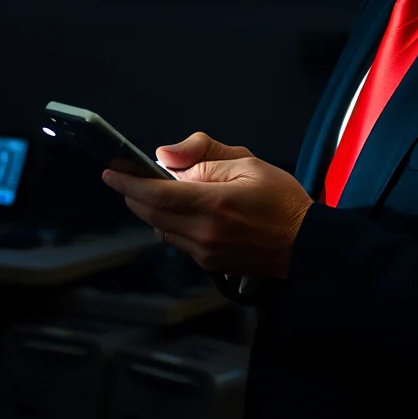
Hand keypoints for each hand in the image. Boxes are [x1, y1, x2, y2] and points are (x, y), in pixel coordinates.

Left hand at [102, 132, 312, 278]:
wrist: (306, 243)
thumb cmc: (281, 200)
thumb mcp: (248, 161)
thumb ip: (204, 154)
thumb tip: (165, 156)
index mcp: (213, 205)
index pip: (156, 195)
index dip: (128, 183)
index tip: (111, 173)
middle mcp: (203, 234)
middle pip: (151, 214)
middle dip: (135, 195)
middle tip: (128, 177)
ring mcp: (205, 253)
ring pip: (161, 229)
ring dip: (153, 210)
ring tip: (164, 190)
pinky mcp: (210, 264)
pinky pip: (178, 241)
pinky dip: (172, 223)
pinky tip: (185, 210)